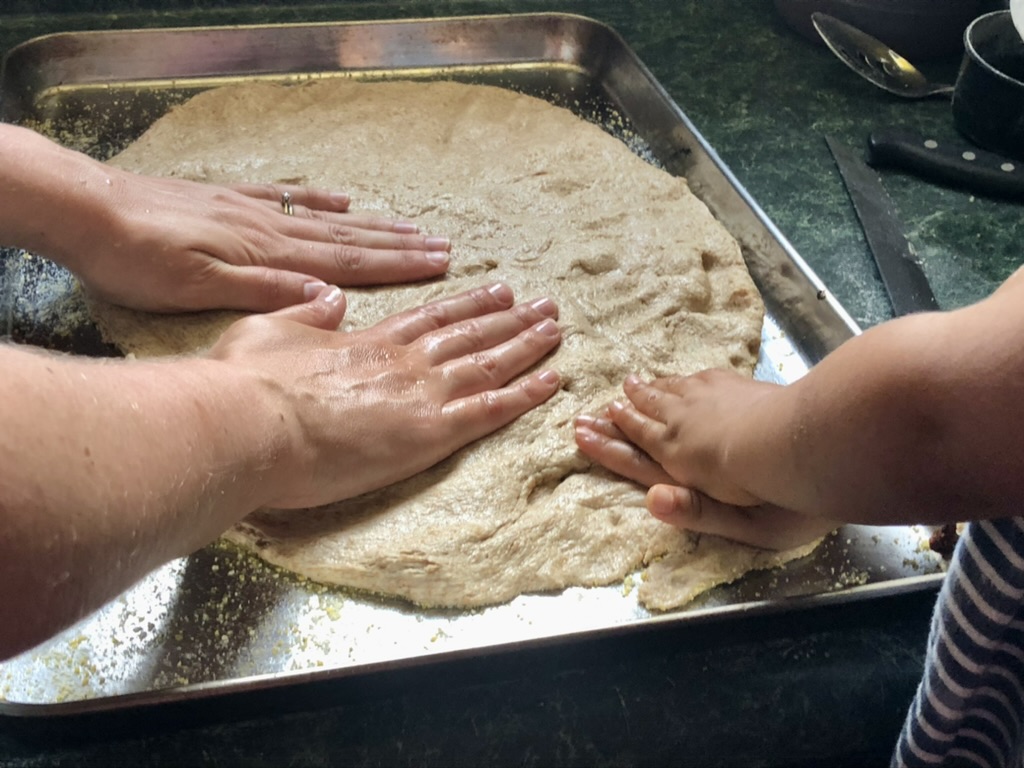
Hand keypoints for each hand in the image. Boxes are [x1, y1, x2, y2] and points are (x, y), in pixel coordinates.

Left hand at [68, 172, 452, 312]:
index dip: (398, 266)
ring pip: (327, 220)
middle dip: (400, 246)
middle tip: (444, 247)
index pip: (349, 264)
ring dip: (373, 227)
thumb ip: (270, 293)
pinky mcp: (232, 201)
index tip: (439, 265)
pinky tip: (344, 200)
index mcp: (271, 256)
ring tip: (410, 227)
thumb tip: (333, 299)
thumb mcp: (202, 290)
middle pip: (350, 240)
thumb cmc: (141, 262)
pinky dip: (322, 201)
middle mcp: (273, 230)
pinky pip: (291, 199)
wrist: (91, 210)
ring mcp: (255, 211)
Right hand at [212, 282, 561, 507]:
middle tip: (543, 305)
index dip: (468, 304)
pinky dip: (526, 394)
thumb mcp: (268, 329)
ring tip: (556, 330)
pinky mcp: (430, 432)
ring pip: (488, 364)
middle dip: (509, 317)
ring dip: (526, 345)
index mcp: (368, 341)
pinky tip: (552, 381)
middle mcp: (404, 362)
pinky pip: (491, 410)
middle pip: (469, 335)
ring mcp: (421, 394)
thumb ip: (306, 314)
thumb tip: (330, 300)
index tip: (497, 290)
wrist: (250, 421)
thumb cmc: (247, 383)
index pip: (431, 319)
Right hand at [574, 370, 838, 548]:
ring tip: (630, 384)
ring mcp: (714, 402)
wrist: (819, 438)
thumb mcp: (743, 523)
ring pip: (669, 394)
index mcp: (685, 466)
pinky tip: (679, 378)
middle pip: (646, 419)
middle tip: (598, 407)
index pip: (637, 454)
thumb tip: (651, 500)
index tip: (584, 431)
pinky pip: (696, 380)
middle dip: (621, 414)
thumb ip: (695, 512)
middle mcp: (690, 429)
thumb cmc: (786, 494)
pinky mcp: (739, 387)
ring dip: (647, 391)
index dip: (610, 444)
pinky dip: (679, 380)